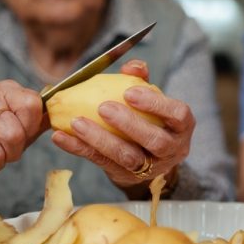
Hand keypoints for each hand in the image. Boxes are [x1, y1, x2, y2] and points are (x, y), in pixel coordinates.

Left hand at [52, 59, 194, 188]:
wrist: (151, 159)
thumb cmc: (151, 120)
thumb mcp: (152, 101)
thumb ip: (142, 80)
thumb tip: (133, 66)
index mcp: (182, 127)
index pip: (178, 115)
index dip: (156, 104)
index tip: (130, 92)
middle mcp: (172, 150)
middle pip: (155, 140)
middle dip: (129, 124)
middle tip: (103, 108)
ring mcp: (150, 167)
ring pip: (128, 157)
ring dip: (101, 139)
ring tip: (77, 123)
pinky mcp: (126, 176)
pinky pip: (102, 163)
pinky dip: (80, 149)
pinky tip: (61, 137)